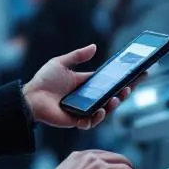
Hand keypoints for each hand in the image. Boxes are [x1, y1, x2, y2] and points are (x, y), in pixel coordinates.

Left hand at [23, 44, 141, 129]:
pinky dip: (99, 116)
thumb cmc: (43, 80)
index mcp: (87, 85)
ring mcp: (84, 111)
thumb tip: (95, 46)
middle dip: (125, 91)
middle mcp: (88, 99)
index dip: (125, 78)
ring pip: (106, 110)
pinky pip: (92, 122)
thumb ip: (78, 56)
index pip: (110, 82)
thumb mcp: (61, 63)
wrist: (29, 97)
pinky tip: (101, 108)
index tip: (139, 71)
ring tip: (119, 96)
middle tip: (132, 84)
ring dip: (115, 104)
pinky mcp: (77, 121)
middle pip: (112, 96)